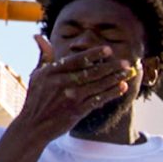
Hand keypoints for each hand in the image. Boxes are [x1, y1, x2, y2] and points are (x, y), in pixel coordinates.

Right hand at [13, 36, 131, 140]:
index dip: (93, 54)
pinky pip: (98, 100)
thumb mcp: (37, 75)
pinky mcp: (77, 111)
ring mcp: (71, 97)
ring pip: (97, 85)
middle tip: (126, 62)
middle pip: (91, 72)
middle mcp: (61, 83)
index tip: (108, 50)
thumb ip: (43, 56)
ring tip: (128, 73)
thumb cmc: (36, 98)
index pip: (76, 60)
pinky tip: (122, 87)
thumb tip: (39, 36)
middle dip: (111, 67)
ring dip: (115, 78)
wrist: (34, 126)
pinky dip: (111, 93)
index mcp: (51, 72)